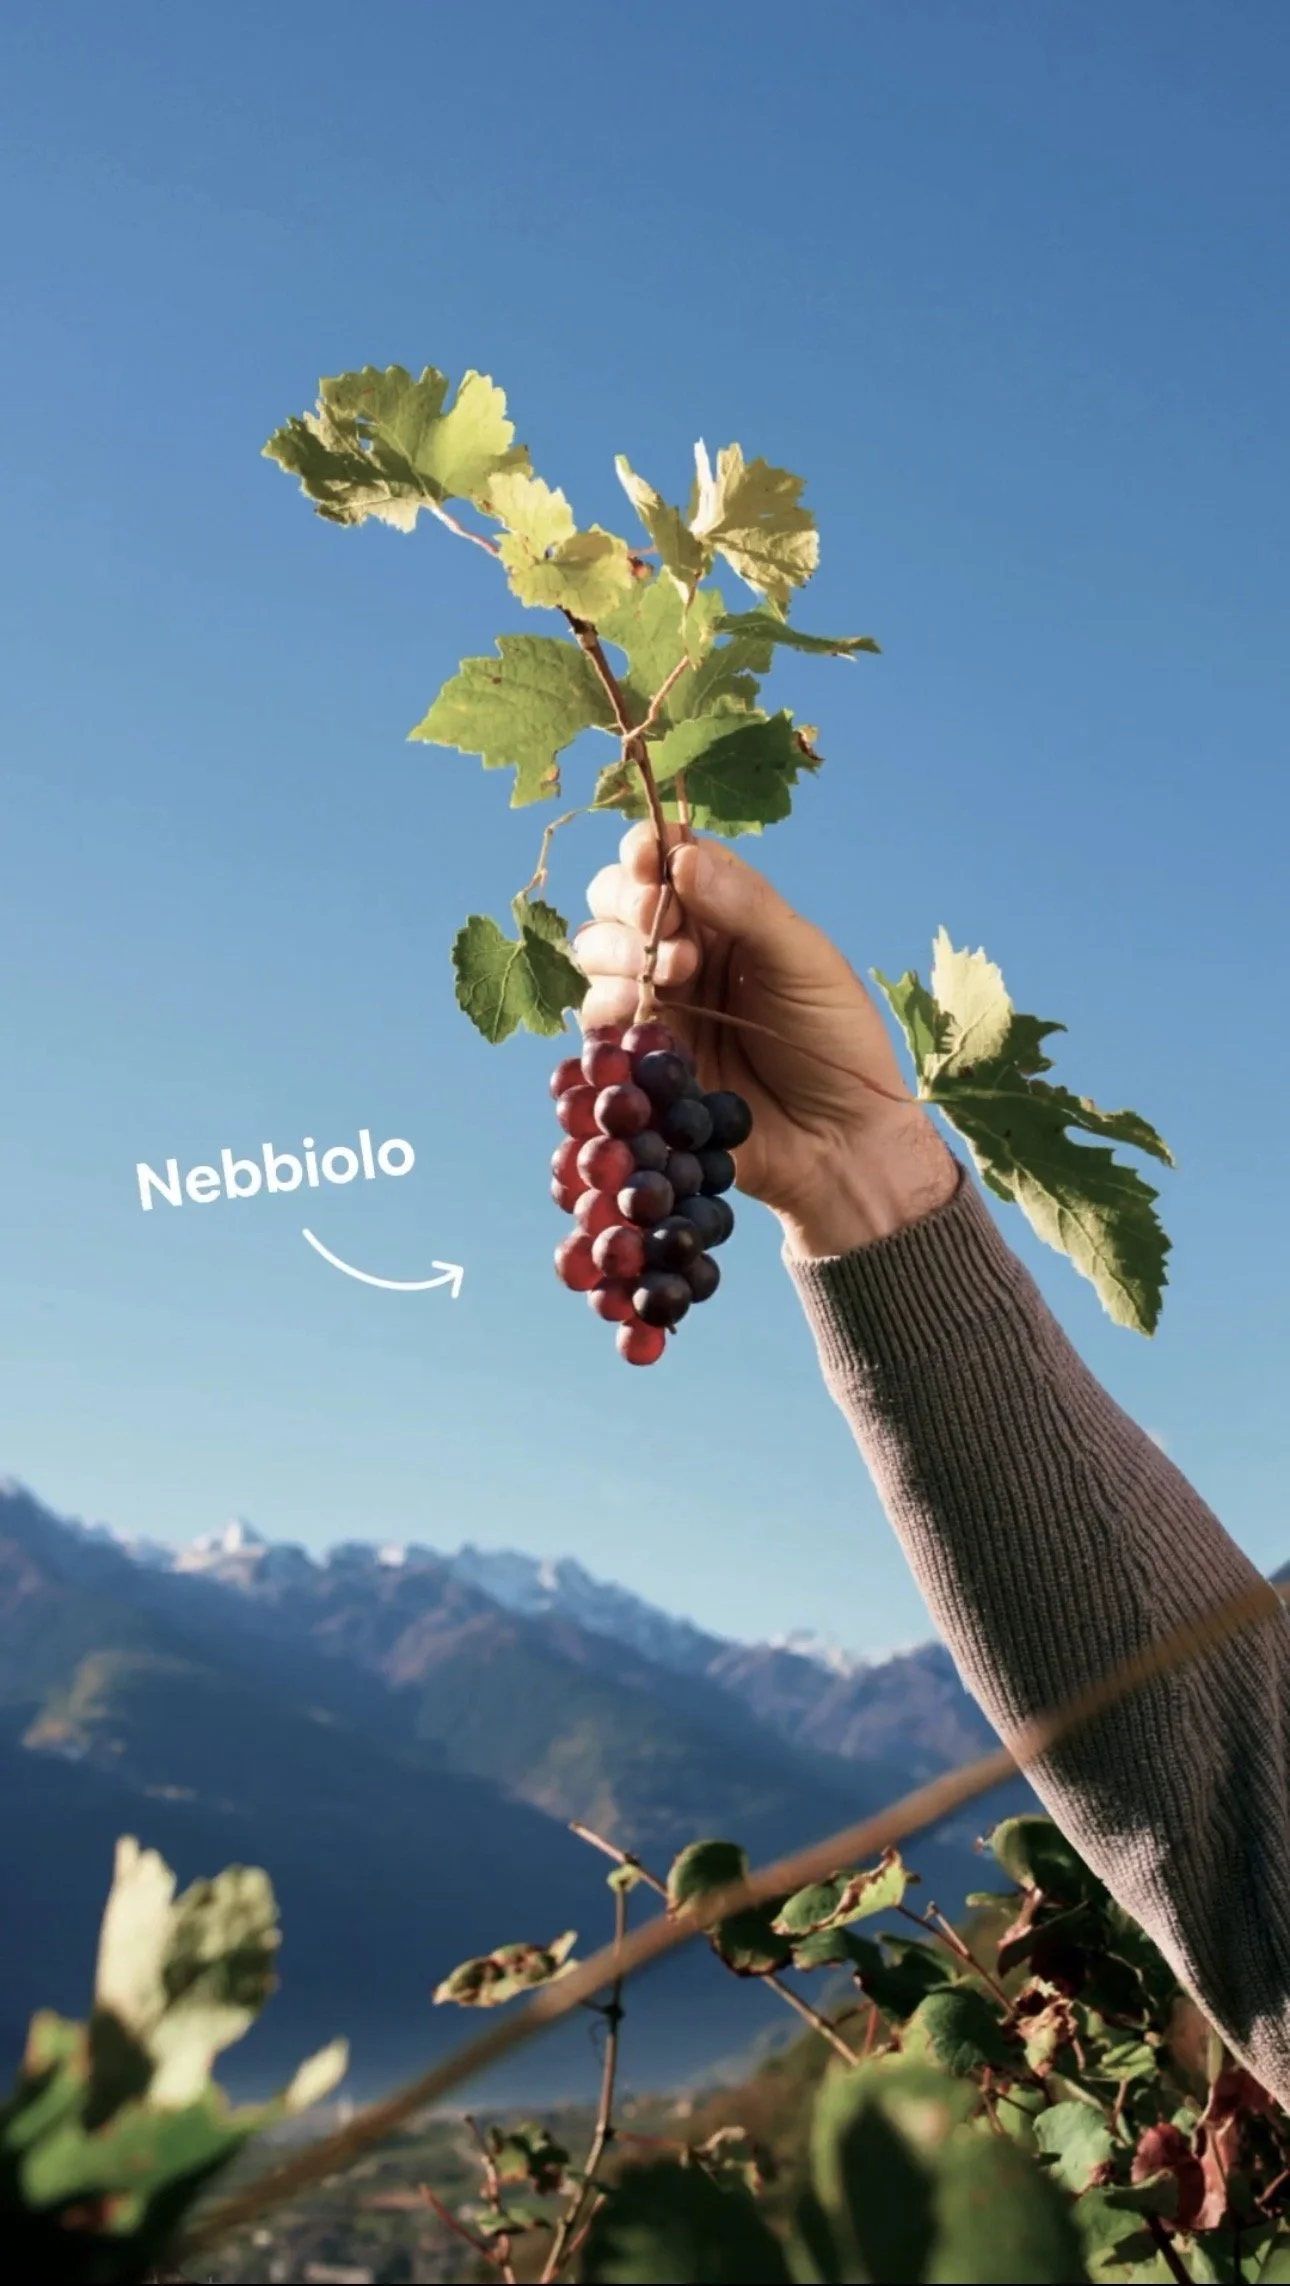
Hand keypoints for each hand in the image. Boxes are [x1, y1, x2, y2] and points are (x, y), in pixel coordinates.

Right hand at [574, 823, 958, 1258]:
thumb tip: (681, 855)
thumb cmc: (836, 1042)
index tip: (651, 857)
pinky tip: (636, 1012)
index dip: (648, 849)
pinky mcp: (640, 1054)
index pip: (670, 859)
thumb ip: (745, 906)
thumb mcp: (804, 961)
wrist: (836, 1142)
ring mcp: (659, 1000)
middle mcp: (685, 947)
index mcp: (729, 911)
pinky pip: (595, 1017)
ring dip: (617, 952)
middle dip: (629, 903)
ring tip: (669, 978)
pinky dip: (604, 1005)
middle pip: (618, 898)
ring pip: (596, 951)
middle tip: (670, 931)